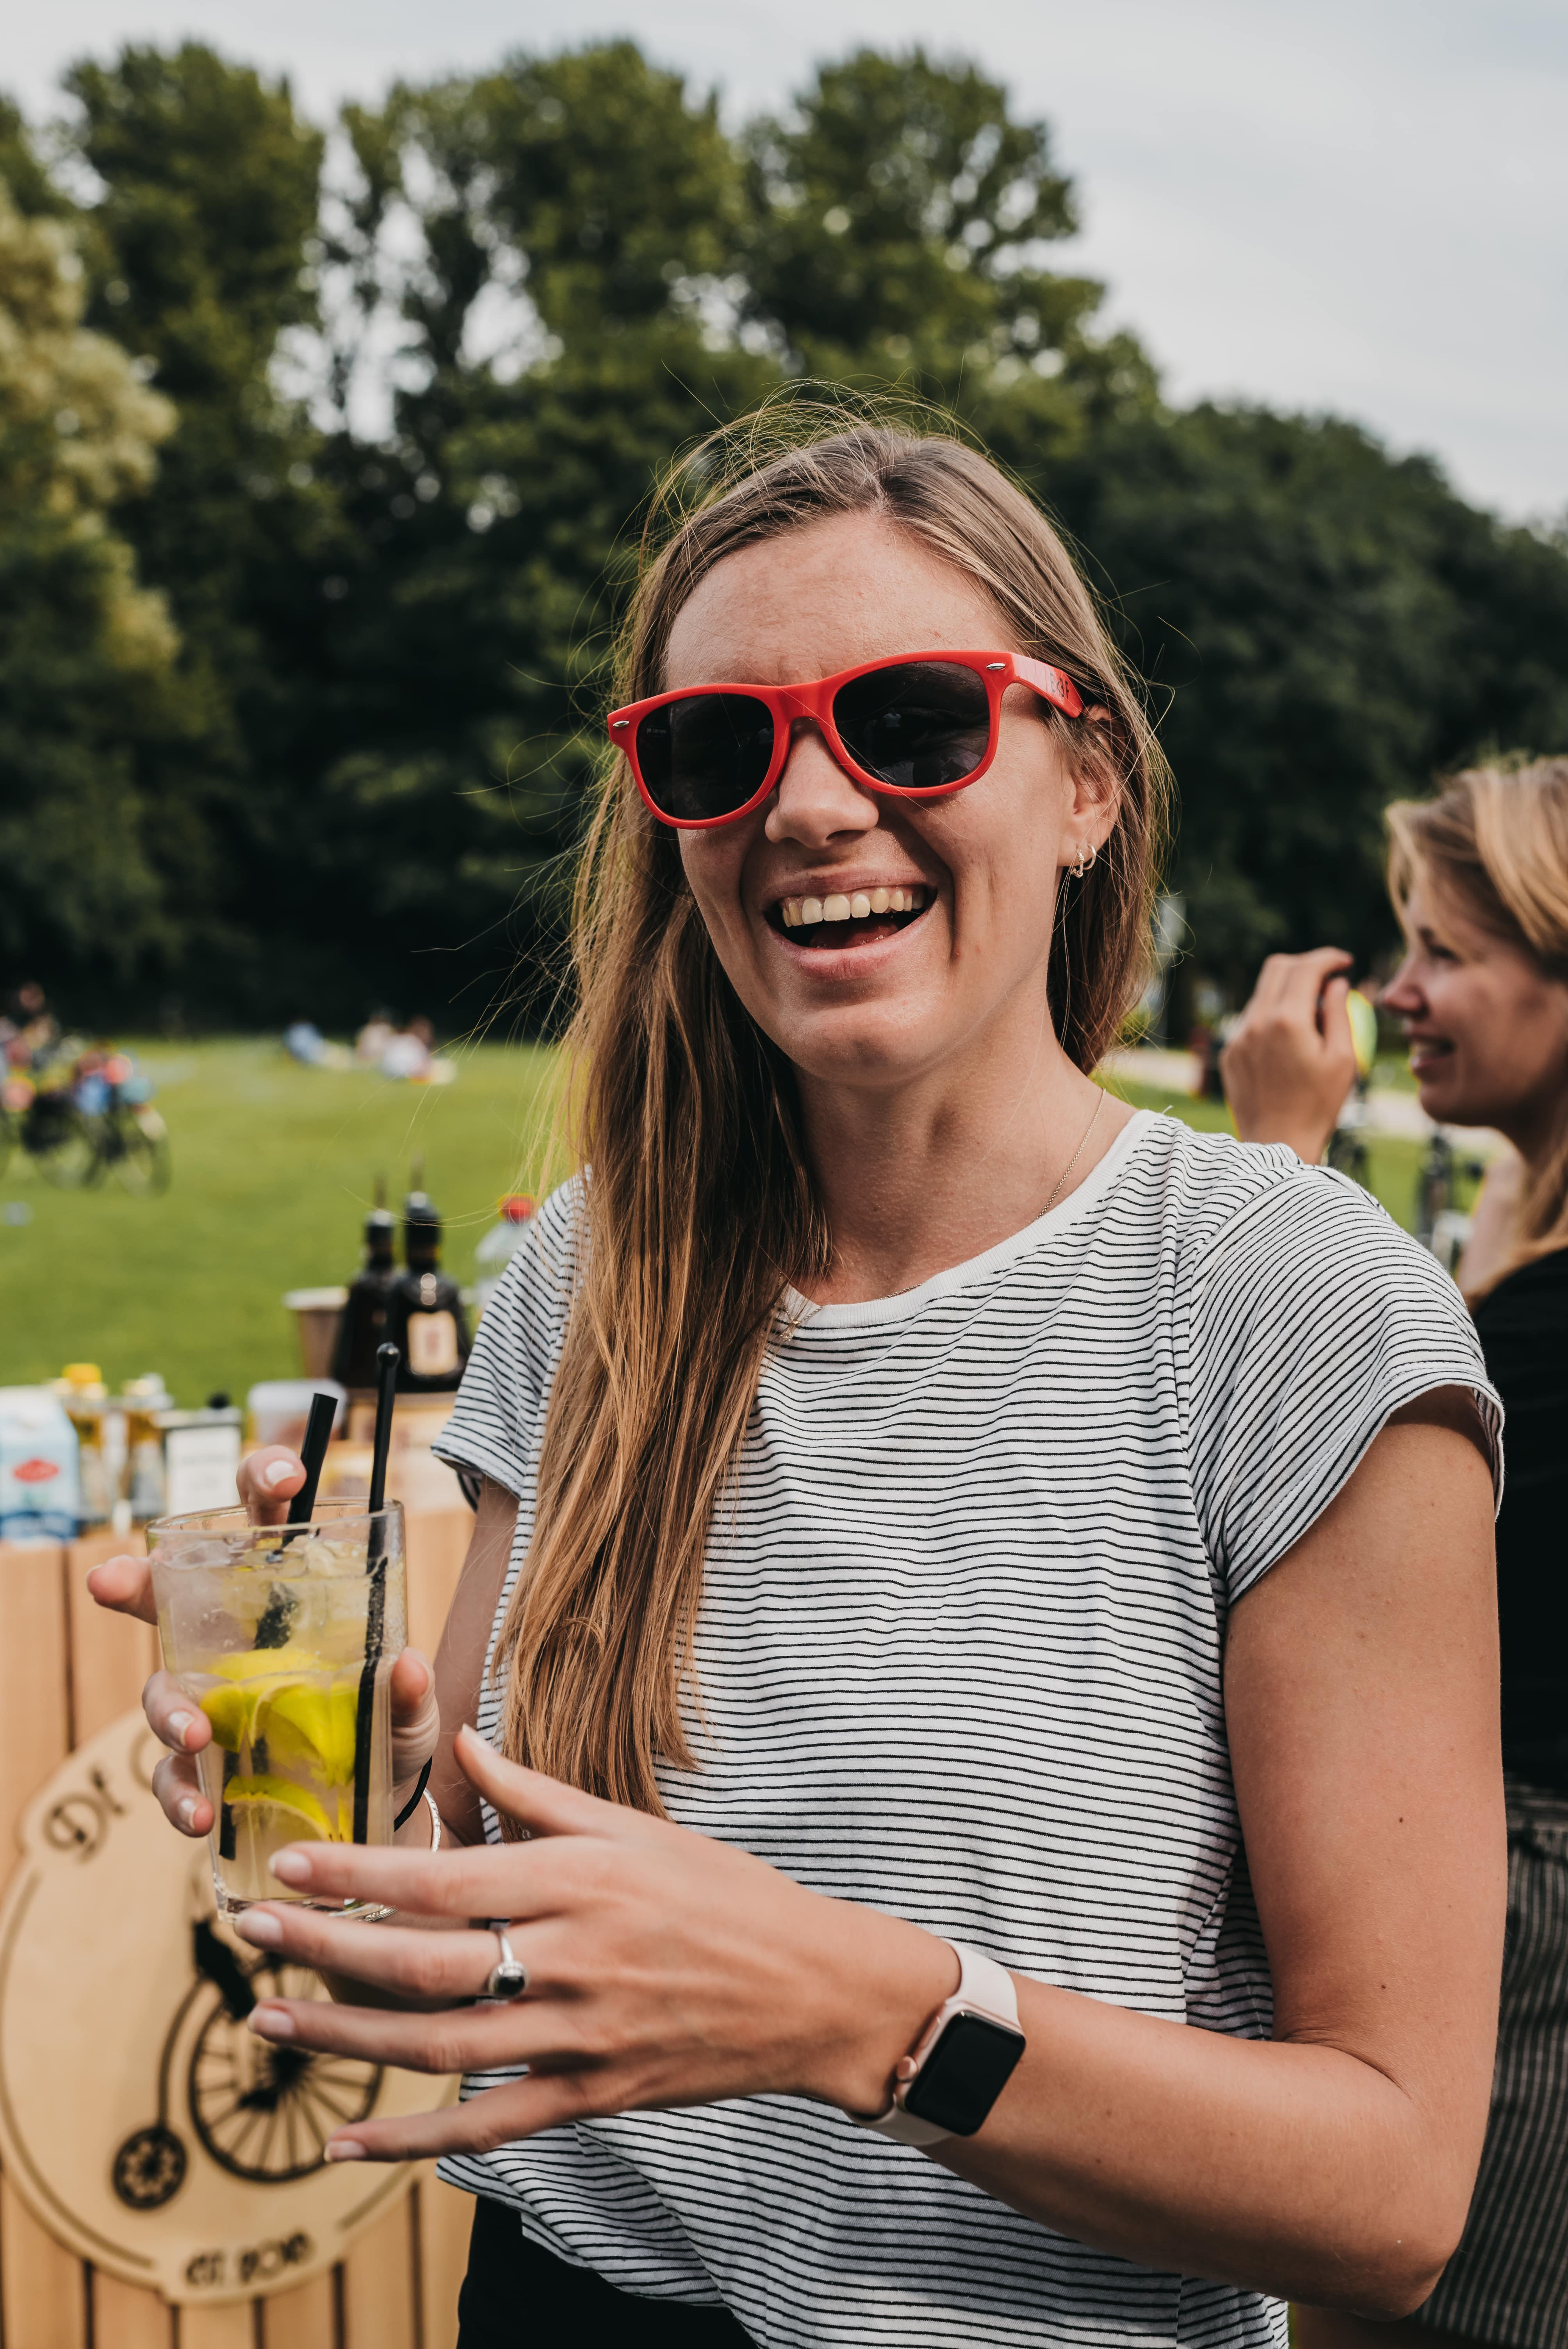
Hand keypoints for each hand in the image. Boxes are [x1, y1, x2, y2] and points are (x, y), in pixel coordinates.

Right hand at [85, 1445, 440, 1839]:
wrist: (377, 1806)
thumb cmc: (385, 1728)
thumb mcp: (410, 1709)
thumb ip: (409, 1691)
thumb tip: (407, 1665)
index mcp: (284, 1597)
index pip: (265, 1522)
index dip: (266, 1482)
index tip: (289, 1476)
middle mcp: (233, 1642)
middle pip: (167, 1594)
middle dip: (132, 1580)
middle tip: (107, 1579)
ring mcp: (209, 1704)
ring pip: (161, 1692)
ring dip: (170, 1712)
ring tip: (196, 1737)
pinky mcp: (204, 1770)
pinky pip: (172, 1777)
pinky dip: (180, 1795)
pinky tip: (201, 1815)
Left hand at [231, 1725, 956, 2161]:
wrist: (814, 1988)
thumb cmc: (724, 1893)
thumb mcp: (636, 1828)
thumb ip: (538, 1794)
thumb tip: (459, 1742)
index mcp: (580, 1880)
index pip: (444, 1878)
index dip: (356, 1874)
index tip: (285, 1863)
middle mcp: (572, 1958)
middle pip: (423, 1964)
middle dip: (323, 1952)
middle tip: (246, 1935)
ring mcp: (580, 2036)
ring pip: (438, 2048)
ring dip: (343, 2039)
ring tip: (266, 2020)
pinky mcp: (593, 2096)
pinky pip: (488, 2127)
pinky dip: (412, 2144)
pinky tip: (348, 2145)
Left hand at [1220, 948, 1357, 1162]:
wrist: (1278, 1145)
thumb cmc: (1319, 1106)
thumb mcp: (1342, 1059)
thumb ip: (1339, 1014)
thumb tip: (1336, 983)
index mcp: (1286, 1021)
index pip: (1305, 968)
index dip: (1328, 958)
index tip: (1345, 962)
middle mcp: (1255, 1023)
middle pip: (1277, 968)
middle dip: (1306, 965)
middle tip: (1329, 980)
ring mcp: (1237, 1037)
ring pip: (1262, 993)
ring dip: (1288, 992)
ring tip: (1314, 1020)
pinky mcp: (1229, 1053)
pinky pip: (1251, 1019)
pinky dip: (1272, 1016)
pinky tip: (1291, 1041)